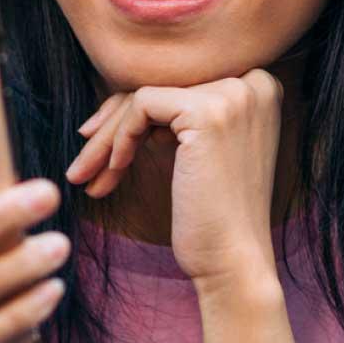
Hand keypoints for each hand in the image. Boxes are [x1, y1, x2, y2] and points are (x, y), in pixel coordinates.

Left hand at [65, 70, 283, 295]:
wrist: (234, 261)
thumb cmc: (214, 215)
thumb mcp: (201, 151)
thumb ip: (179, 117)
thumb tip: (121, 98)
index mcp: (261, 86)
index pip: (180, 82)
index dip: (136, 112)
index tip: (101, 140)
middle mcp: (255, 82)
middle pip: (161, 86)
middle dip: (113, 125)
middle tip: (83, 163)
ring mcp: (234, 94)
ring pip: (144, 97)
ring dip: (106, 138)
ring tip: (82, 175)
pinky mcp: (208, 111)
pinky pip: (141, 106)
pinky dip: (119, 138)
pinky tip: (114, 171)